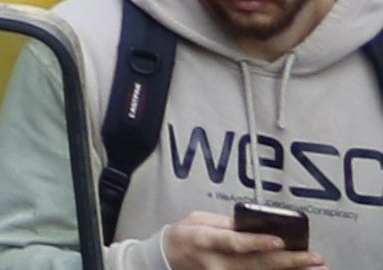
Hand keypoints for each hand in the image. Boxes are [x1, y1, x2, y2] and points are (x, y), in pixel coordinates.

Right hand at [162, 213, 313, 269]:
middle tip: (315, 258)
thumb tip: (260, 226)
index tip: (280, 242)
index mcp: (205, 239)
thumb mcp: (199, 219)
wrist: (168, 258)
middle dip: (289, 262)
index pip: (234, 243)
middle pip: (256, 265)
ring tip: (315, 269)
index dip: (257, 243)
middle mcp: (216, 263)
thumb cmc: (186, 235)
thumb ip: (227, 224)